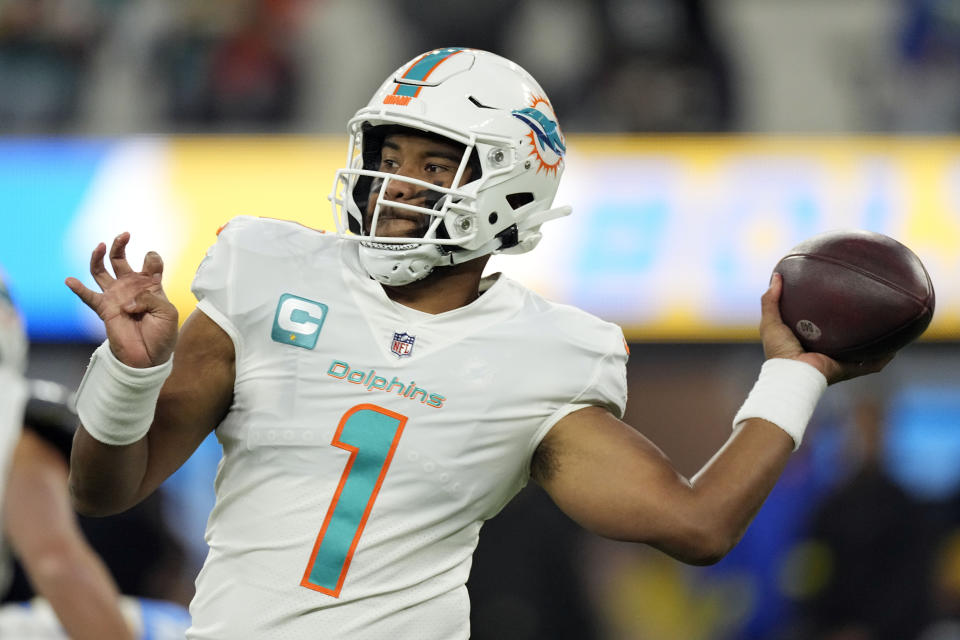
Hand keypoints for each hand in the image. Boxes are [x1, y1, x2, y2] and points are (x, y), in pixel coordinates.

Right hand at [65, 233, 178, 367]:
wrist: (149, 358)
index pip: (151, 263)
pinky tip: (70, 281)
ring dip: (99, 257)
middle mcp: (131, 287)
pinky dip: (77, 288)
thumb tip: (128, 300)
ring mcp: (116, 296)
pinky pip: (88, 296)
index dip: (152, 259)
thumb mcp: (167, 313)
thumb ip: (151, 298)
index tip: (152, 262)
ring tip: (100, 246)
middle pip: (121, 260)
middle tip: (124, 235)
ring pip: (101, 271)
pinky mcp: (104, 309)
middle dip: (121, 245)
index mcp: (151, 286)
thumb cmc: (162, 335)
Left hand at [759, 273, 892, 384]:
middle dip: (855, 326)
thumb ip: (771, 299)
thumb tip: (777, 275)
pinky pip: (870, 365)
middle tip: (865, 308)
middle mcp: (825, 352)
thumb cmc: (779, 350)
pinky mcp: (848, 369)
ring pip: (861, 351)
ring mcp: (838, 362)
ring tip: (886, 326)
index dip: (828, 315)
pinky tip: (894, 349)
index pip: (821, 327)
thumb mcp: (771, 322)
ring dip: (874, 342)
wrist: (791, 374)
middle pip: (844, 337)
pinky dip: (882, 359)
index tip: (836, 299)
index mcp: (808, 342)